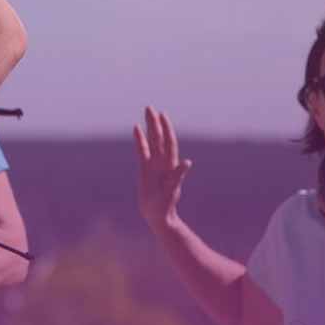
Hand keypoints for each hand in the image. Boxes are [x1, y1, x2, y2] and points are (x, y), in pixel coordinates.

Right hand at [132, 106, 192, 233]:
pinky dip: (140, 140)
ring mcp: (154, 165)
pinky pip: (142, 151)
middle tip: (150, 107)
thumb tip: (187, 162)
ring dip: (149, 128)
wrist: (158, 217)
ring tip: (146, 113)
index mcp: (169, 166)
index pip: (168, 143)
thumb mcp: (171, 191)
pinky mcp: (145, 169)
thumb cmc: (165, 206)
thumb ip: (177, 176)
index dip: (166, 129)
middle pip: (159, 139)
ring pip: (152, 142)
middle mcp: (163, 162)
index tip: (162, 115)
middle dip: (155, 123)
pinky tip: (136, 129)